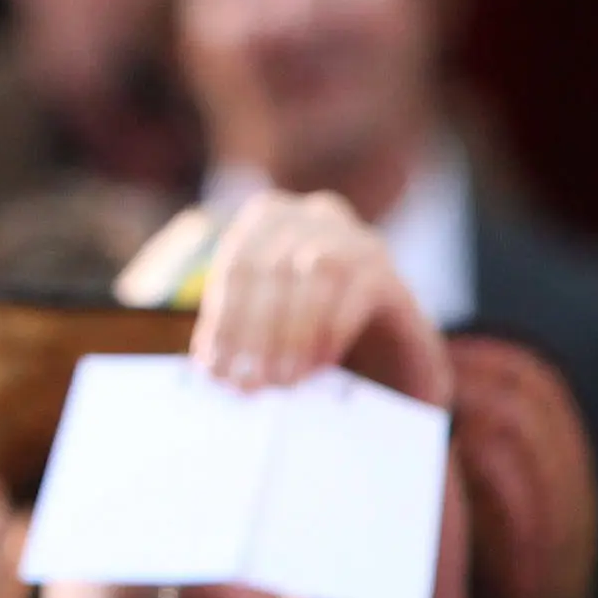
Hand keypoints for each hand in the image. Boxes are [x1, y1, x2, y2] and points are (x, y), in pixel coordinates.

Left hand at [193, 191, 451, 407]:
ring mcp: (354, 235)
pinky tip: (319, 365)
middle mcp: (312, 214)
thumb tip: (211, 365)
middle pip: (273, 268)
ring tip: (282, 380)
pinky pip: (357, 292)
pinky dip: (333, 331)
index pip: (236, 266)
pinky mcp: (386, 266)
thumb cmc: (310, 321)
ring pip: (317, 273)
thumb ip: (238, 328)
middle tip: (248, 383)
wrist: (385, 331)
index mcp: (267, 217)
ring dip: (294, 334)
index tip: (214, 370)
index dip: (224, 320)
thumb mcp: (267, 315)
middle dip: (255, 332)